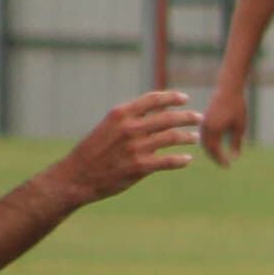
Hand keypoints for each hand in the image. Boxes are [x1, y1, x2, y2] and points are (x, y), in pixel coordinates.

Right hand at [63, 91, 203, 204]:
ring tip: (195, 138)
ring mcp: (135, 147)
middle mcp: (129, 128)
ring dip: (188, 137)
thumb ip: (130, 119)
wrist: (75, 177)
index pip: (153, 99)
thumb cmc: (93, 151)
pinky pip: (169, 161)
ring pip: (173, 137)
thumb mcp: (108, 127)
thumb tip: (157, 111)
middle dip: (188, 117)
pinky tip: (187, 160)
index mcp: (120, 114)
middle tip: (199, 118)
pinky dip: (182, 160)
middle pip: (169, 117)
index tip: (185, 99)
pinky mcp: (140, 167)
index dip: (172, 97)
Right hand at [200, 83, 253, 167]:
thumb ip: (237, 142)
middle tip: (224, 165)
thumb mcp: (240, 126)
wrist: (228, 89)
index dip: (220, 160)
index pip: (215, 150)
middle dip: (215, 158)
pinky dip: (208, 143)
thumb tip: (235, 158)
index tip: (228, 167)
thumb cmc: (237, 107)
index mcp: (214, 129)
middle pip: (207, 148)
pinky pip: (203, 136)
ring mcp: (203, 123)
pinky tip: (215, 147)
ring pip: (203, 142)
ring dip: (210, 151)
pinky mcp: (203, 119)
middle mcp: (205, 127)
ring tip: (220, 158)